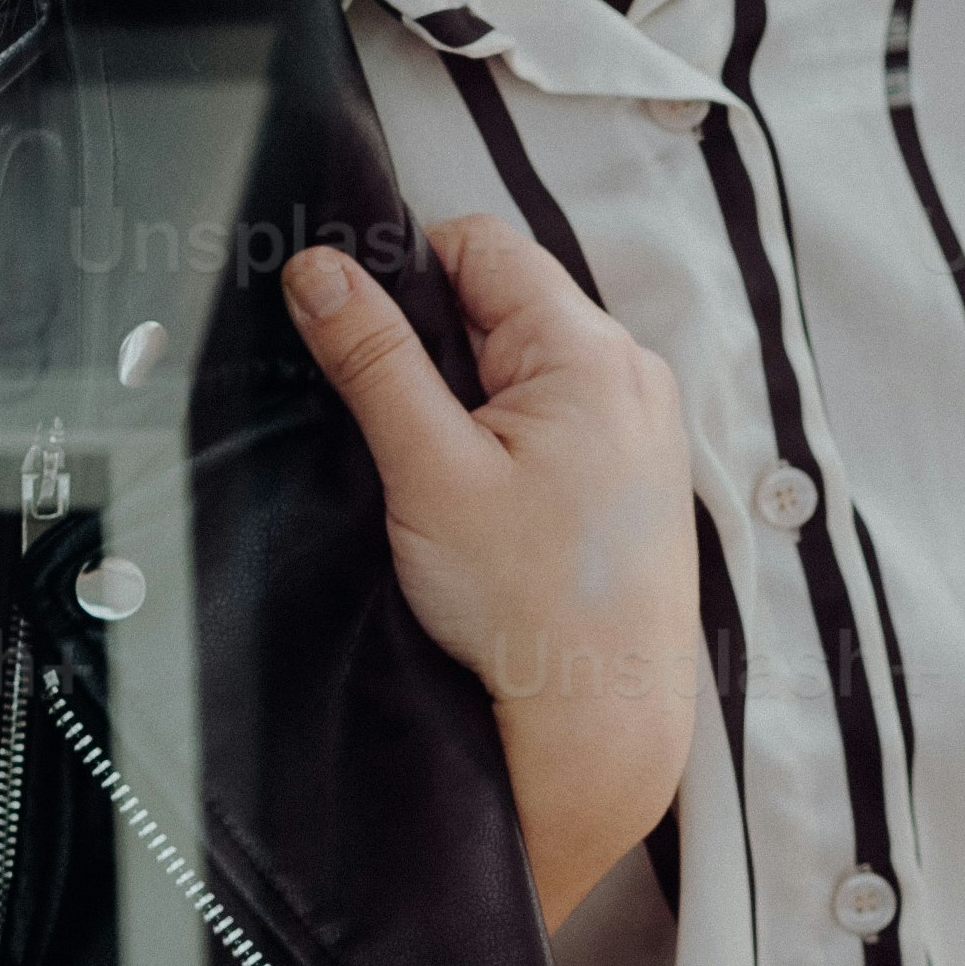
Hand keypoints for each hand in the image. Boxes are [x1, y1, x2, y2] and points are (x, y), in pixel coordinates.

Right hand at [283, 213, 699, 930]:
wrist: (601, 719)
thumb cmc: (527, 606)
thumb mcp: (428, 469)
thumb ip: (373, 359)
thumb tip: (319, 273)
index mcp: (588, 351)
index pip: (482, 246)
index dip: (410, 273)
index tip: (367, 337)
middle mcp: (633, 373)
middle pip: (508, 303)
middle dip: (443, 347)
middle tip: (405, 427)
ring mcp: (645, 425)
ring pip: (531, 366)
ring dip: (476, 400)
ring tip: (449, 477)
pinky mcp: (640, 476)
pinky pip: (564, 419)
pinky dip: (516, 441)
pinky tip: (493, 507)